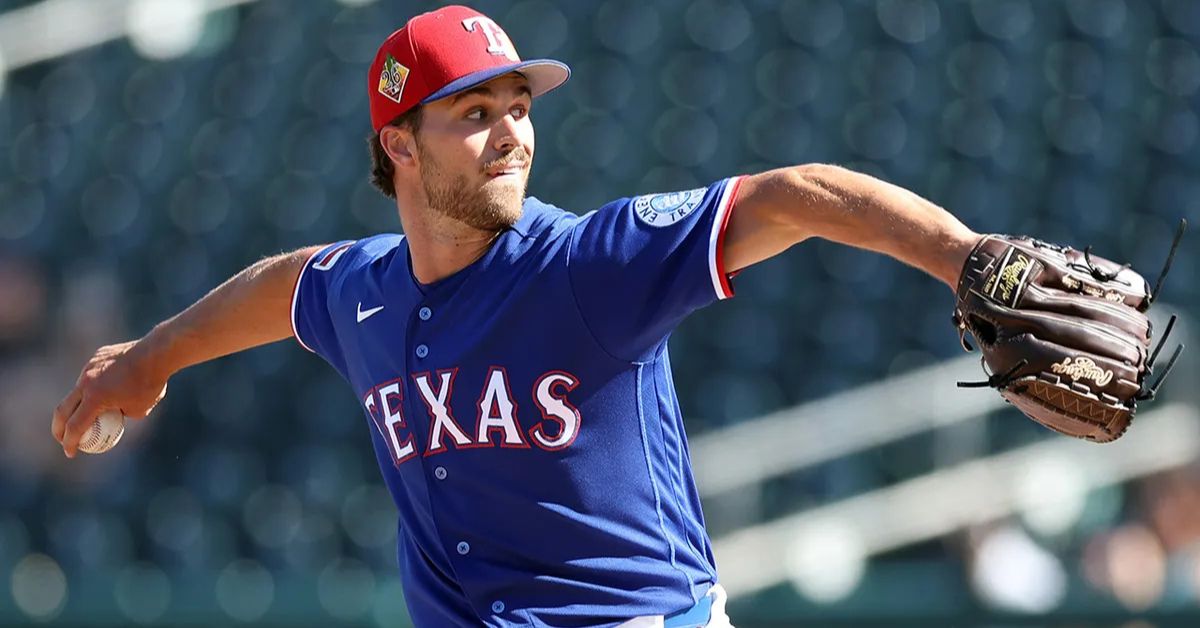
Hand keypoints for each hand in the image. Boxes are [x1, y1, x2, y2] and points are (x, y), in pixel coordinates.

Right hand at [52, 339, 169, 457]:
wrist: (157, 353)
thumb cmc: (151, 384)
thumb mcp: (138, 410)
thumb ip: (120, 416)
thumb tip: (113, 421)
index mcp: (95, 398)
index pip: (75, 426)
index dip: (70, 443)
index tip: (71, 452)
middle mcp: (86, 382)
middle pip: (62, 410)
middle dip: (59, 428)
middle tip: (63, 438)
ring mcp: (89, 367)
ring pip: (76, 390)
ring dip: (77, 405)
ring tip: (89, 414)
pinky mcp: (96, 357)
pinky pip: (90, 375)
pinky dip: (94, 386)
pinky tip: (108, 388)